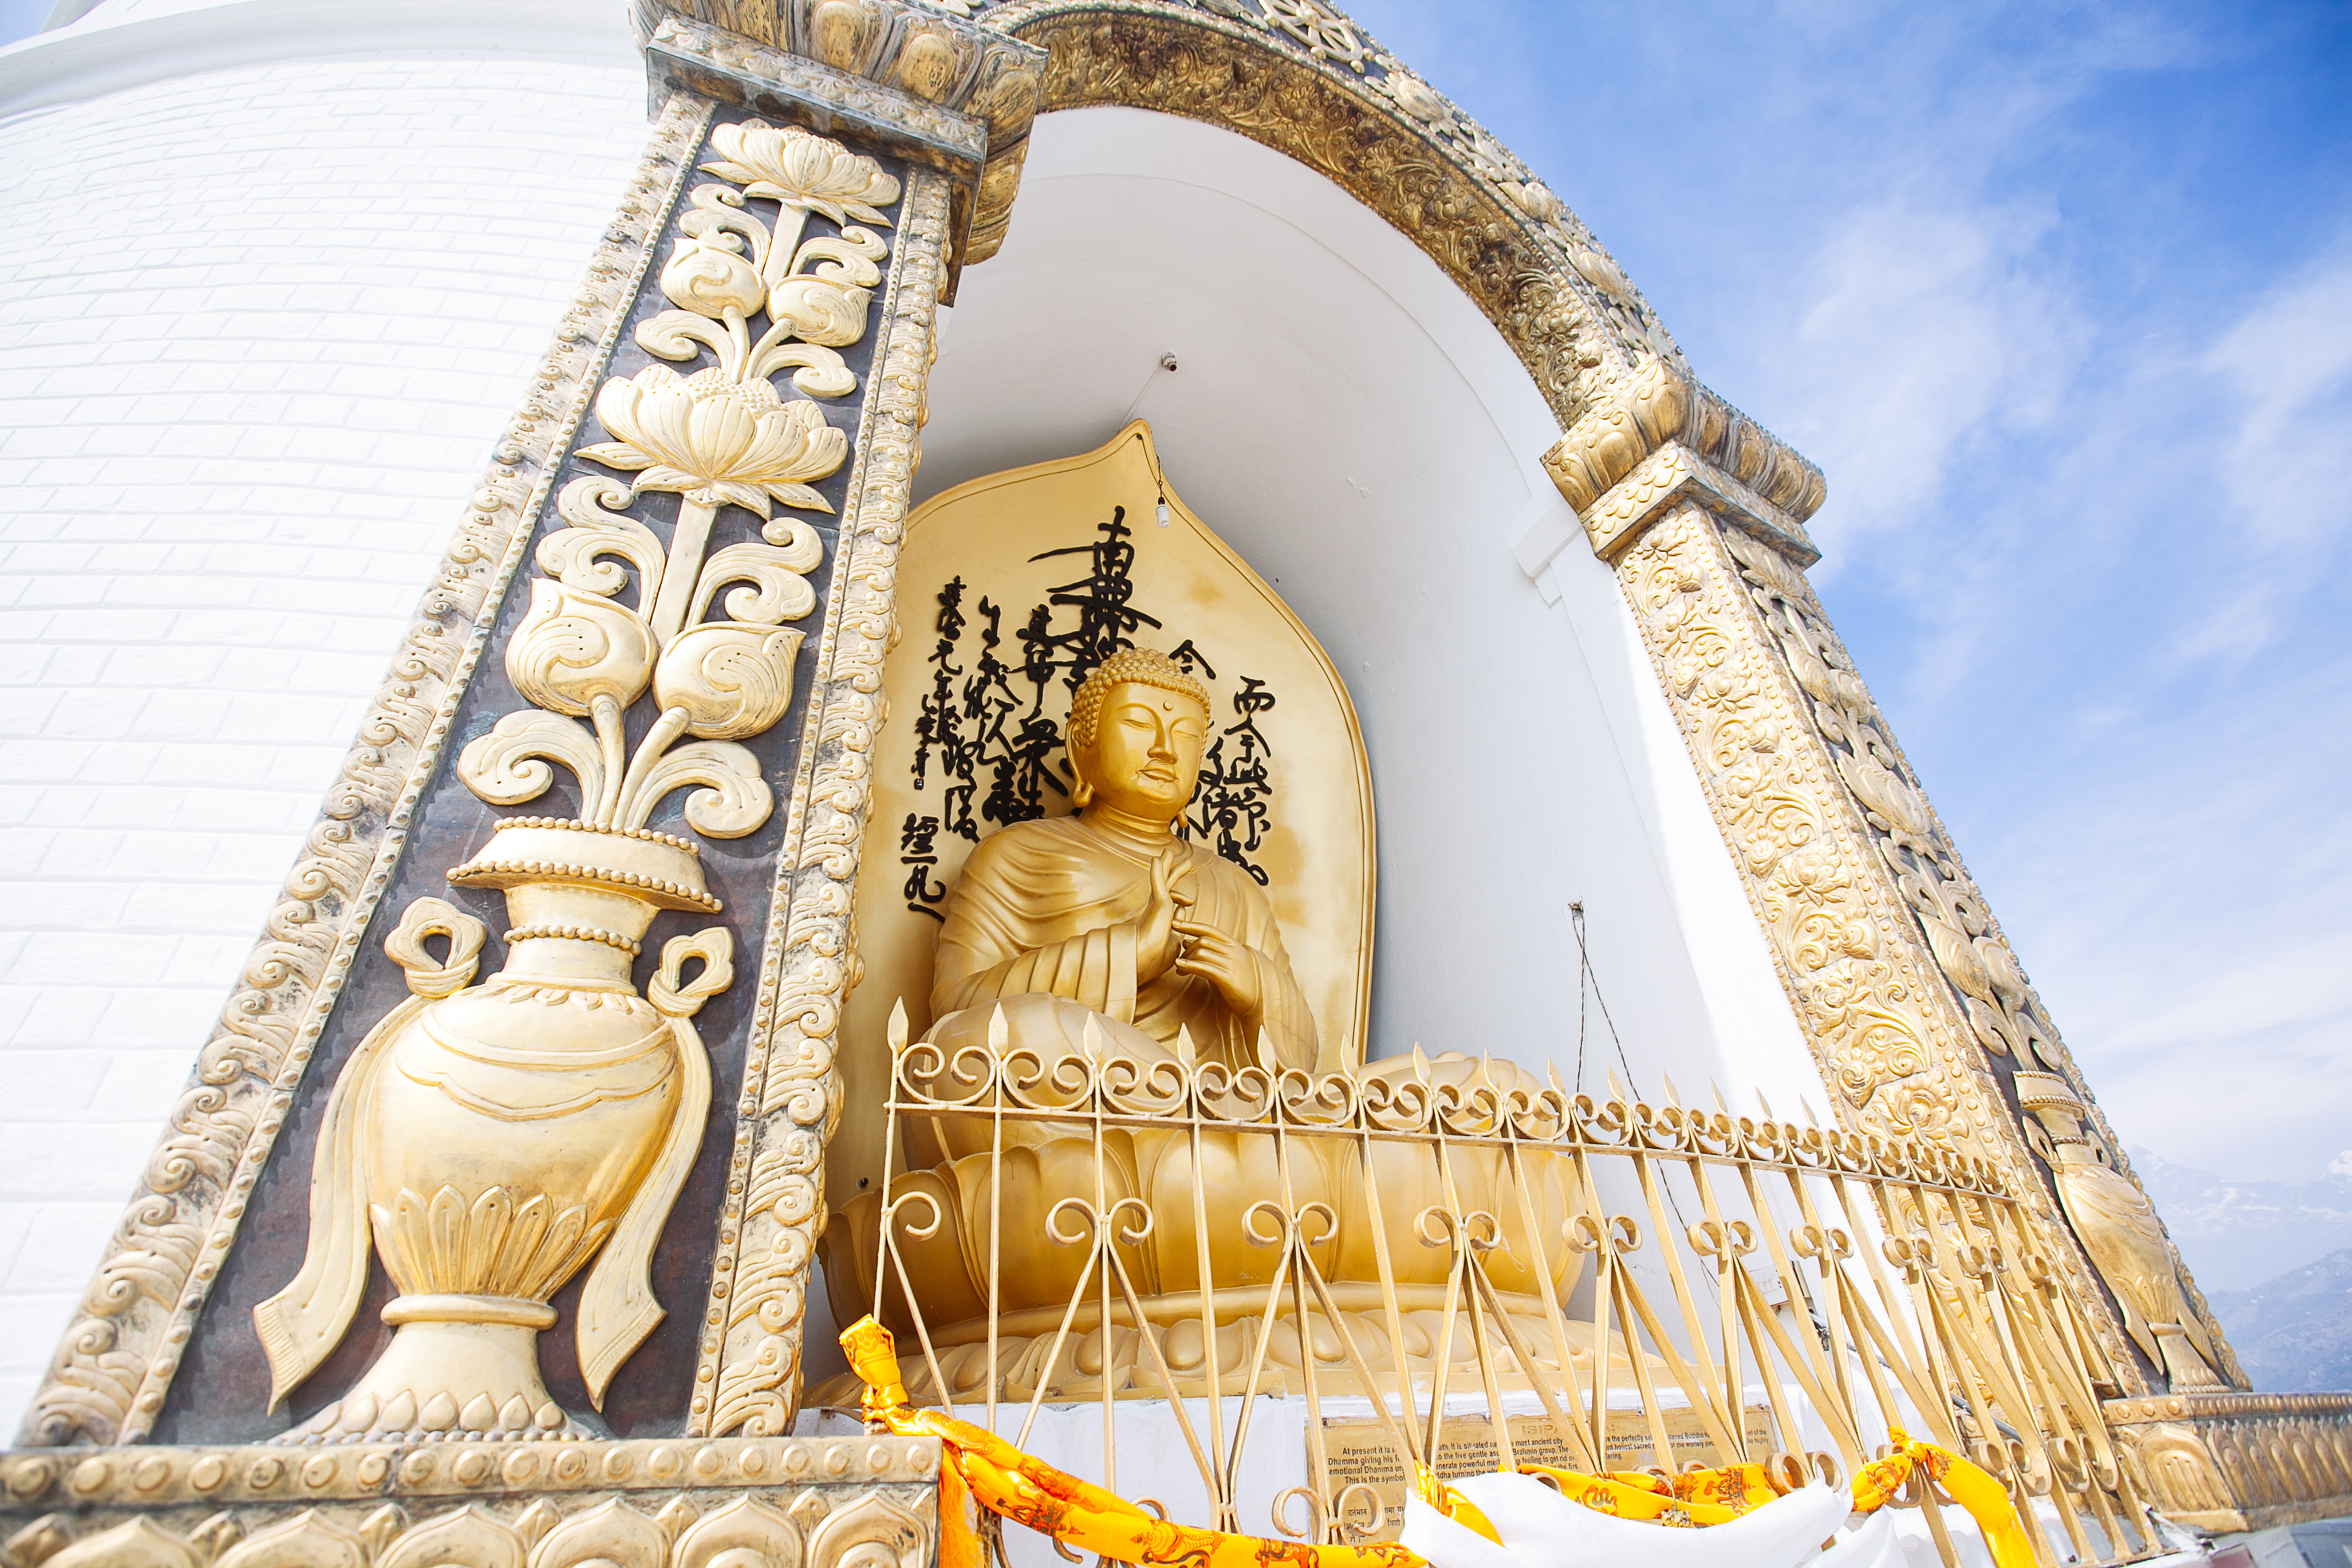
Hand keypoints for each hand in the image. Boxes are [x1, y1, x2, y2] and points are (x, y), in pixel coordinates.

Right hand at [1136, 847, 1194, 980]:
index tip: (1189, 902)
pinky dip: (1158, 870)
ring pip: (1163, 880)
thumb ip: (1178, 928)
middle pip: (1165, 887)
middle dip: (1172, 873)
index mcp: (1160, 922)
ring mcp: (1157, 905)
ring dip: (1166, 866)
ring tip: (1168, 852)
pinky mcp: (1159, 901)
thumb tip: (1183, 912)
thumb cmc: (1156, 958)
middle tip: (1176, 861)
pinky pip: (1158, 881)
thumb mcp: (1174, 943)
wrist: (1145, 959)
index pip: (1172, 906)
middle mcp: (1156, 911)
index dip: (1181, 902)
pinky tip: (1157, 858)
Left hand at [1171, 917, 1263, 1020]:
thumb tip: (1185, 940)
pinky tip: (1180, 968)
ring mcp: (1232, 964)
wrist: (1259, 1000)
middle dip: (1186, 949)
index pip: (1209, 930)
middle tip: (1177, 961)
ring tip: (1178, 969)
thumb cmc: (1238, 981)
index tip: (1174, 924)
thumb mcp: (1224, 962)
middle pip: (1203, 940)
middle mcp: (1233, 951)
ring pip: (1201, 952)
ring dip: (1185, 959)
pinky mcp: (1228, 978)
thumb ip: (1207, 951)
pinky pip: (1205, 968)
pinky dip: (1189, 966)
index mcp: (1232, 945)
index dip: (1191, 925)